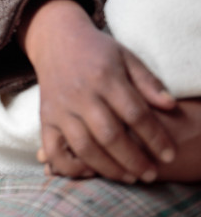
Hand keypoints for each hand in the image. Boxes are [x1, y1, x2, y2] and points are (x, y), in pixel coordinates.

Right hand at [20, 0, 175, 182]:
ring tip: (129, 177)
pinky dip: (69, 166)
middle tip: (151, 174)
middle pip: (109, 135)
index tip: (169, 155)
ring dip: (108, 168)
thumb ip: (148, 82)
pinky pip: (53, 150)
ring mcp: (60, 108)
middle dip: (134, 160)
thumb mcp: (126, 57)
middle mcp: (80, 95)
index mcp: (104, 77)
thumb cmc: (96, 50)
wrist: (55, 38)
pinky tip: (89, 171)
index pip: (134, 114)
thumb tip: (171, 106)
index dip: (155, 138)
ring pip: (84, 147)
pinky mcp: (45, 117)